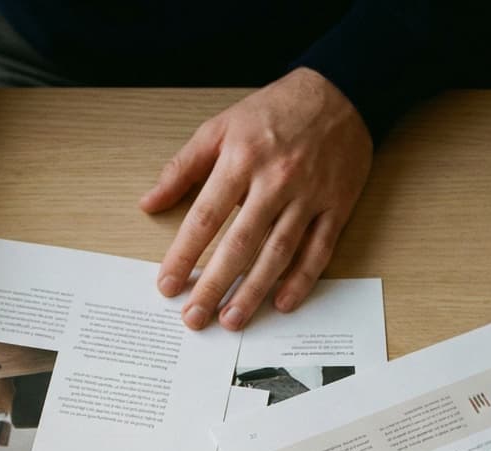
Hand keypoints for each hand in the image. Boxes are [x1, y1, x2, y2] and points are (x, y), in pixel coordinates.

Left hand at [140, 69, 371, 330]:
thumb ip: (182, 167)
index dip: (183, 255)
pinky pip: (318, 250)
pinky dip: (301, 279)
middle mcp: (275, 180)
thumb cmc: (275, 111)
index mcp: (241, 159)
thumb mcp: (221, 126)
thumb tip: (149, 202)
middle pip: (240, 243)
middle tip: (195, 318)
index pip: (205, 216)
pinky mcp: (337, 206)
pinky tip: (282, 303)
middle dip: (214, 285)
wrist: (341, 91)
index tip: (167, 285)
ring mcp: (309, 196)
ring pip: (278, 252)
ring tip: (232, 320)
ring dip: (254, 291)